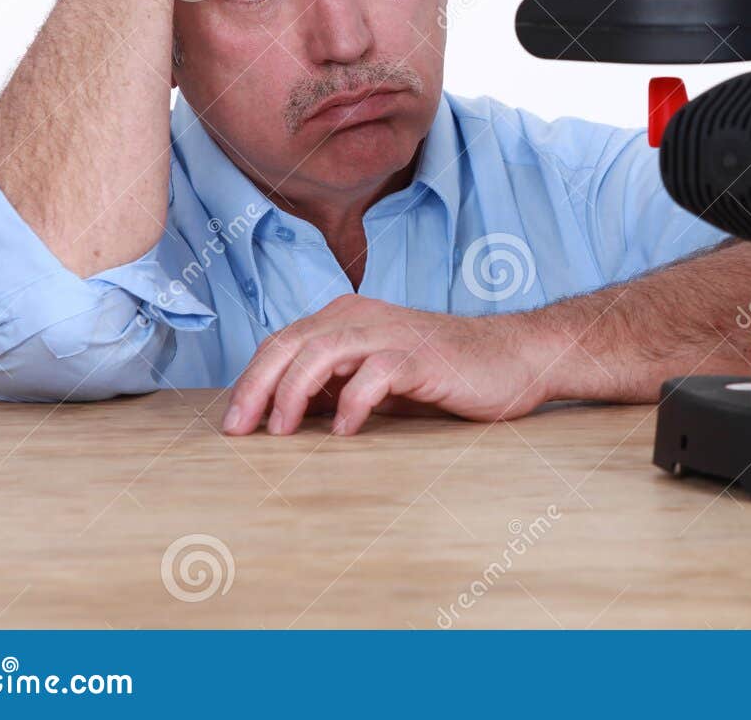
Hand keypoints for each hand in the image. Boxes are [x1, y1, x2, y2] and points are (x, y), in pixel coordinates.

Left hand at [220, 295, 556, 435]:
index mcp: (347, 319)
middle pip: (290, 345)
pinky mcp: (422, 356)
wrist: (516, 357)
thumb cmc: (447, 373)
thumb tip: (282, 417)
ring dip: (292, 394)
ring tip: (281, 432)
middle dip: (256, 389)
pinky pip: (374, 374)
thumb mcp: (379, 380)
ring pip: (321, 353)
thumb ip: (335, 387)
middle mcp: (364, 317)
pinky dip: (351, 402)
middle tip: (240, 432)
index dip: (250, 381)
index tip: (234, 425)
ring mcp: (392, 334)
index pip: (281, 343)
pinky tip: (343, 431)